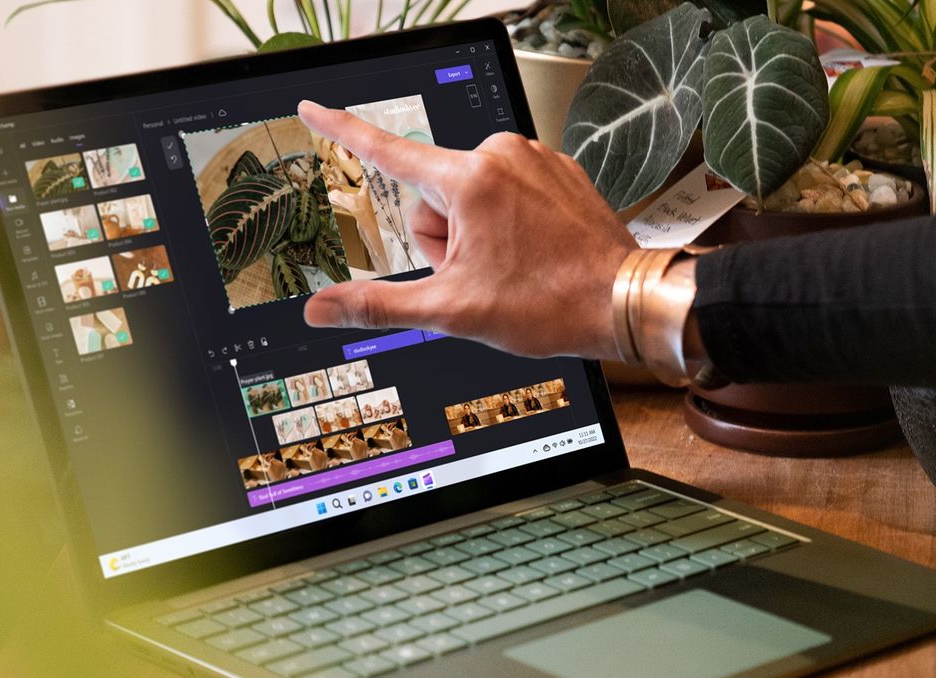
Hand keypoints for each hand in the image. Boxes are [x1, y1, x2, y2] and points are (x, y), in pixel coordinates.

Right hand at [297, 100, 635, 359]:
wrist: (622, 302)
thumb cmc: (549, 303)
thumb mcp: (451, 311)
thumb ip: (378, 305)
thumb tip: (322, 309)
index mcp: (469, 179)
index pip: (387, 151)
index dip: (342, 130)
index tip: (314, 108)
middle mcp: (501, 155)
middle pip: (433, 195)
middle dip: (441, 239)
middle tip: (476, 274)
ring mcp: (534, 160)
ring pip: (471, 196)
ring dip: (474, 234)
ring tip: (509, 267)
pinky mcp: (558, 171)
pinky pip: (509, 192)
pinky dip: (508, 224)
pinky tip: (530, 254)